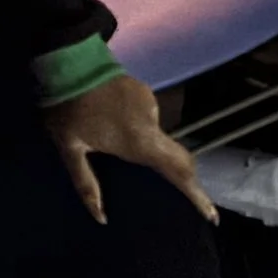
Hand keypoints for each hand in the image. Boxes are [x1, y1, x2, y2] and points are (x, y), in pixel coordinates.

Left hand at [44, 72, 216, 227]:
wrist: (68, 60)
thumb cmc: (67, 110)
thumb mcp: (70, 150)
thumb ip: (87, 185)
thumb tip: (101, 218)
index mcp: (139, 141)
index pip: (178, 171)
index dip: (196, 194)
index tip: (211, 215)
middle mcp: (152, 122)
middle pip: (175, 156)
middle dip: (180, 177)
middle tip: (174, 193)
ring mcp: (150, 103)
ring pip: (155, 135)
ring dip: (145, 146)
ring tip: (115, 144)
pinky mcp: (144, 90)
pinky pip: (146, 117)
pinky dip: (137, 128)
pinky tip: (115, 126)